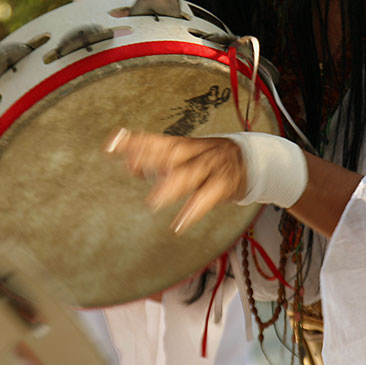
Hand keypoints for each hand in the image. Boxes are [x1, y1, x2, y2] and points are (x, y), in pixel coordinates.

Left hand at [104, 129, 246, 233]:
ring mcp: (212, 167)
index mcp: (184, 145)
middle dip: (152, 157)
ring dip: (173, 186)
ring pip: (192, 173)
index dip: (136, 141)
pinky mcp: (226, 183)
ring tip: (155, 201)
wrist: (253, 160)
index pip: (157, 141)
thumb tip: (129, 164)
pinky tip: (181, 223)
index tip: (112, 143)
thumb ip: (159, 163)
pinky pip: (209, 196)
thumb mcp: (186, 158)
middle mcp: (197, 152)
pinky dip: (195, 209)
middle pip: (173, 152)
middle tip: (131, 164)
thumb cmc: (212, 161)